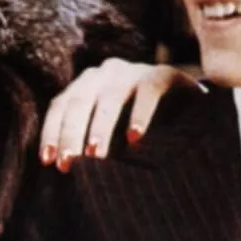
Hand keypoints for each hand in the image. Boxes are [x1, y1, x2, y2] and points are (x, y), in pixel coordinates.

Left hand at [39, 60, 198, 169]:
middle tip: (68, 164)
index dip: (52, 133)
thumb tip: (62, 169)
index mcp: (85, 86)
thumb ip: (89, 143)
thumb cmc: (142, 130)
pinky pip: (148, 91)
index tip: (48, 161)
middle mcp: (104, 73)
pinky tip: (135, 138)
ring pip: (109, 98)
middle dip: (71, 135)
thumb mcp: (111, 134)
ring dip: (100, 127)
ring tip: (97, 156)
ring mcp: (133, 71)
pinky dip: (140, 115)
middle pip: (79, 103)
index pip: (60, 106)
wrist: (192, 110)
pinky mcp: (163, 73)